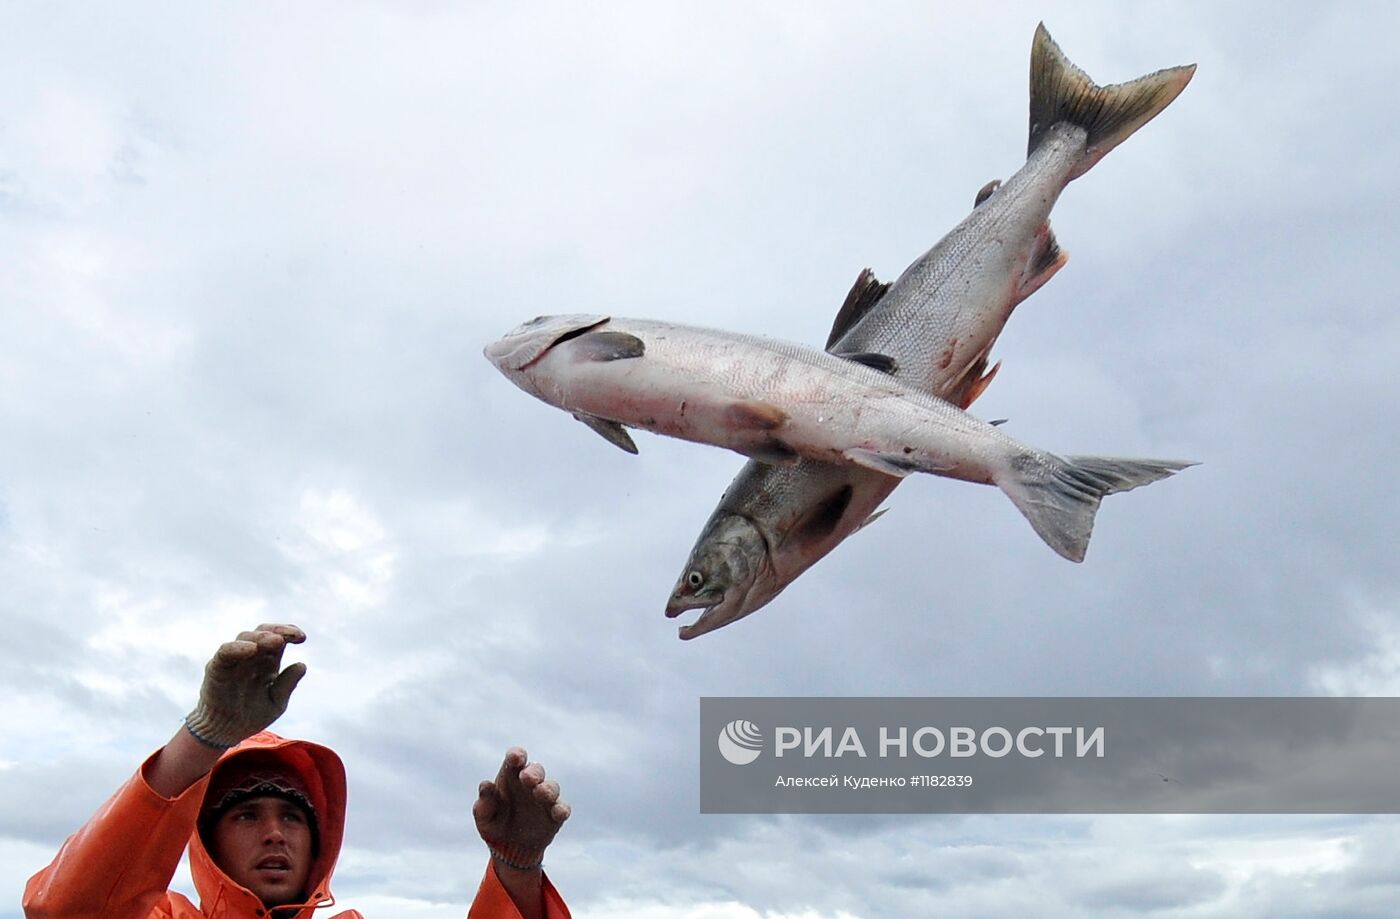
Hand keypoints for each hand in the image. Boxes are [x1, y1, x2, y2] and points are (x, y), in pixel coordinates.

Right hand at [183, 624, 307, 747]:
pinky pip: (225, 652)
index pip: (279, 639)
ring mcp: (234, 661)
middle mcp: (251, 657)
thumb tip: (302, 665)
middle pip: (264, 633)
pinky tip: (250, 649)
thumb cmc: (251, 715)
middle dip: (279, 631)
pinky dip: (237, 648)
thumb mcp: (276, 703)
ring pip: (245, 638)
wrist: (225, 733)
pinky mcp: (216, 669)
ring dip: (261, 637)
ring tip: (275, 641)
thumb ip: (287, 685)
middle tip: (292, 636)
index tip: (302, 638)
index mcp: (267, 662)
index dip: (290, 633)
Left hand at [473, 747, 570, 868]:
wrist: (509, 850)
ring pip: (551, 787)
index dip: (517, 755)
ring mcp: (544, 798)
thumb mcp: (484, 818)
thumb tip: (485, 785)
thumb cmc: (494, 826)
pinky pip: (562, 809)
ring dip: (547, 789)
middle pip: (536, 770)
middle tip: (527, 778)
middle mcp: (530, 784)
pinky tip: (558, 813)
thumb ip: (483, 804)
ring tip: (539, 793)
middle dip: (533, 772)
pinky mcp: (555, 815)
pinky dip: (561, 809)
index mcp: (510, 776)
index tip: (516, 758)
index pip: (515, 758)